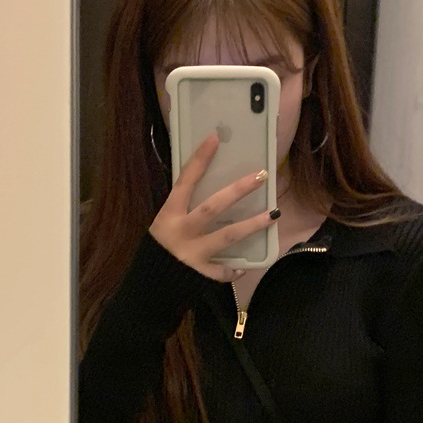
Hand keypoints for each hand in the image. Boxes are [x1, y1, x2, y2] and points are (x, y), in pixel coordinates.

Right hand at [148, 132, 278, 281]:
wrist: (149, 284)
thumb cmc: (159, 247)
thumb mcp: (165, 223)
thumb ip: (185, 210)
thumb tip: (217, 192)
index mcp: (170, 213)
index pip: (185, 180)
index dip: (200, 159)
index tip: (215, 138)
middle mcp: (182, 230)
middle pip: (213, 206)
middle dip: (238, 190)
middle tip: (261, 176)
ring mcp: (193, 252)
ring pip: (228, 236)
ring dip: (253, 225)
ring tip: (274, 214)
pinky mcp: (201, 272)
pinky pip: (223, 270)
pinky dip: (234, 270)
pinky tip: (242, 267)